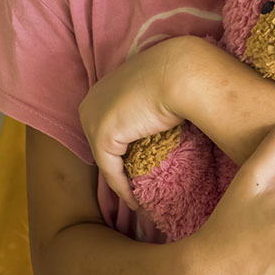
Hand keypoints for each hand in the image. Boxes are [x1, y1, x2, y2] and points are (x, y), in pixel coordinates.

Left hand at [79, 37, 191, 209]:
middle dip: (118, 164)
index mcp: (102, 88)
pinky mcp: (103, 137)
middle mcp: (91, 101)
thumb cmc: (178, 76)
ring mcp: (94, 118)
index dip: (123, 148)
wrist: (183, 72)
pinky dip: (122, 189)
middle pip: (104, 142)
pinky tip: (135, 202)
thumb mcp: (157, 88)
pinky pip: (111, 171)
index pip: (110, 124)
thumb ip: (149, 104)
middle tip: (136, 185)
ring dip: (121, 180)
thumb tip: (160, 118)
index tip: (137, 166)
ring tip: (136, 197)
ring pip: (107, 159)